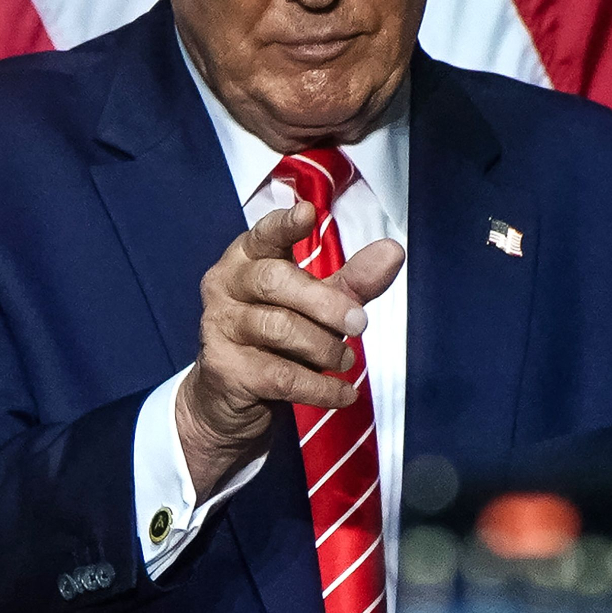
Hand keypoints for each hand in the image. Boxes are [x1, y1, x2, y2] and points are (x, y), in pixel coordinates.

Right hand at [175, 201, 404, 499]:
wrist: (229, 399)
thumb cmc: (278, 338)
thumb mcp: (318, 305)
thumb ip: (353, 280)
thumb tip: (393, 250)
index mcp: (248, 257)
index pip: (265, 233)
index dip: (286, 224)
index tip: (309, 214)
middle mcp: (226, 285)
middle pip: (276, 281)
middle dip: (325, 302)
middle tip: (360, 323)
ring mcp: (219, 326)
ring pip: (278, 328)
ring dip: (324, 346)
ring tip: (346, 359)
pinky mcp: (223, 369)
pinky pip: (280, 375)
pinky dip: (320, 387)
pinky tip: (344, 393)